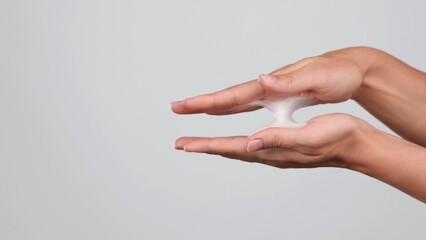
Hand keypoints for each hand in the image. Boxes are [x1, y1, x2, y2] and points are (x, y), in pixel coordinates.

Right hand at [171, 48, 364, 114]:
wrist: (352, 68)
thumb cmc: (338, 72)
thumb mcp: (317, 77)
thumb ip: (288, 81)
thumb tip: (261, 79)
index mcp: (273, 84)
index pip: (235, 94)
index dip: (209, 101)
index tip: (186, 105)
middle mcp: (268, 87)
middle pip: (228, 97)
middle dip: (201, 103)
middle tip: (177, 108)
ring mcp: (272, 92)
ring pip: (236, 101)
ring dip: (213, 106)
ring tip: (193, 109)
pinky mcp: (279, 98)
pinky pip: (248, 105)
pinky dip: (232, 108)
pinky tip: (226, 110)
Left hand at [175, 114, 365, 168]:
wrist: (357, 144)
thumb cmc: (337, 137)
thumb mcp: (308, 134)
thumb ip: (279, 138)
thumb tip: (251, 142)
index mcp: (274, 150)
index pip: (232, 148)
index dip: (207, 145)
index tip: (185, 144)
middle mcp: (271, 154)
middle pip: (230, 151)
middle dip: (205, 147)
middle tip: (182, 144)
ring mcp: (276, 152)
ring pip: (239, 149)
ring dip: (217, 146)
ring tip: (200, 143)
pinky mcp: (283, 147)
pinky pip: (251, 147)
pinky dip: (235, 144)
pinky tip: (234, 142)